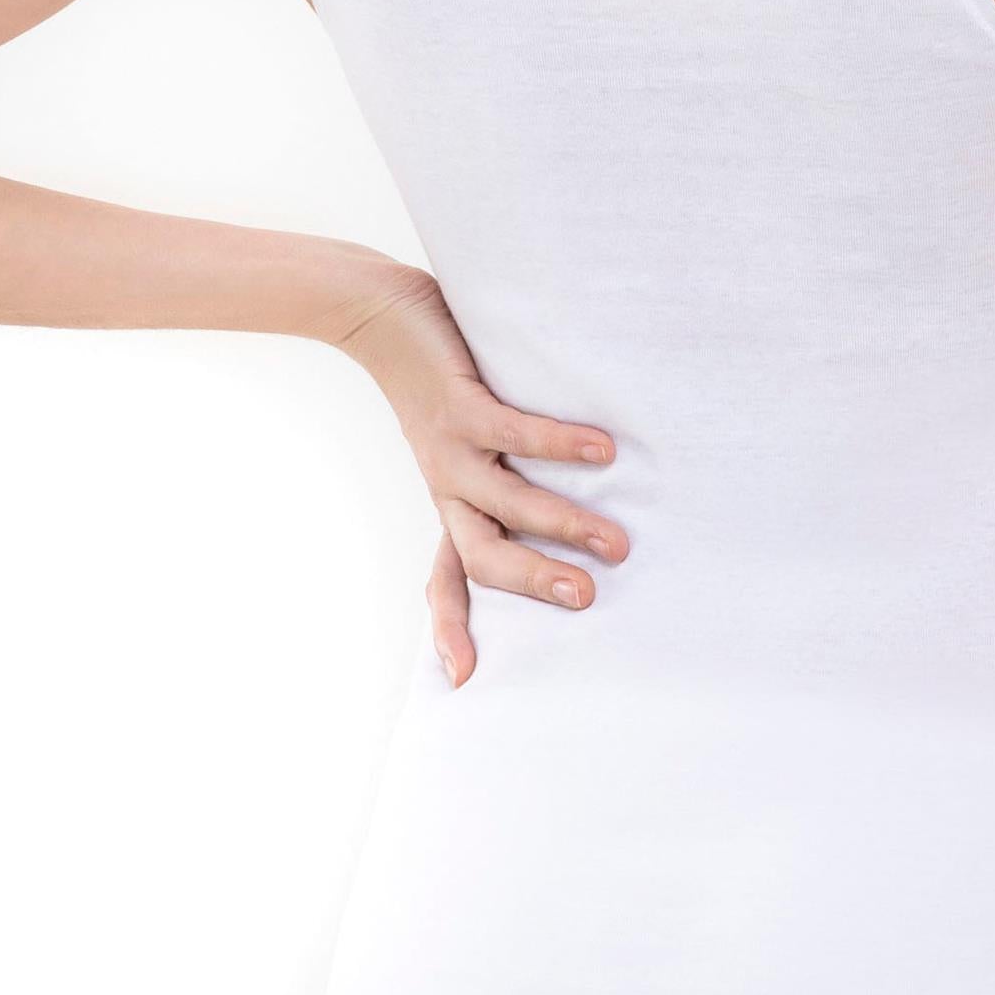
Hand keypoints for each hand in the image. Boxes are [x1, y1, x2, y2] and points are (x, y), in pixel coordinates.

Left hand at [336, 264, 627, 685]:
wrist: (377, 315)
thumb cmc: (437, 377)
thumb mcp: (465, 439)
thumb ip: (507, 469)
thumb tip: (583, 495)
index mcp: (450, 502)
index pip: (448, 576)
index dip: (451, 627)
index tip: (464, 678)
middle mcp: (448, 486)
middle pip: (483, 555)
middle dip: (535, 583)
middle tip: (589, 599)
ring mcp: (452, 449)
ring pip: (508, 502)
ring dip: (564, 525)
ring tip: (617, 543)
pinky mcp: (461, 405)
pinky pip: (516, 433)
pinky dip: (561, 445)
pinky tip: (604, 450)